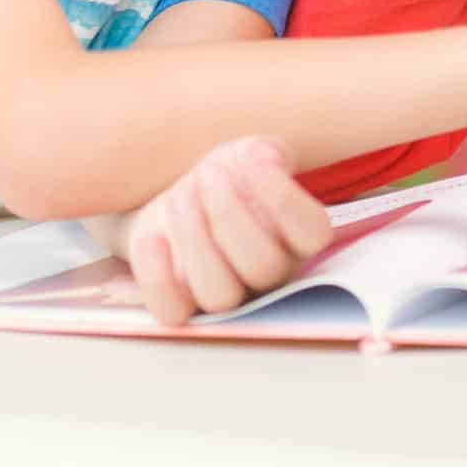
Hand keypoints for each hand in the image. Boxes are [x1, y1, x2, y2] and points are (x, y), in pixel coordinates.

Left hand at [121, 137, 333, 326]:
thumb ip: (264, 155)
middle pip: (263, 267)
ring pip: (219, 294)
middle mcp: (270, 276)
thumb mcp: (250, 156)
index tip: (256, 160)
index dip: (284, 198)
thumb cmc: (229, 177)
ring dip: (196, 239)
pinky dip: (158, 276)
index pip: (311, 233)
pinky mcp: (180, 303)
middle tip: (210, 174)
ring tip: (180, 196)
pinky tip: (154, 236)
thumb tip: (266, 161)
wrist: (185, 197)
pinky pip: (172, 311)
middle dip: (230, 214)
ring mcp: (226, 294)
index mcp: (299, 237)